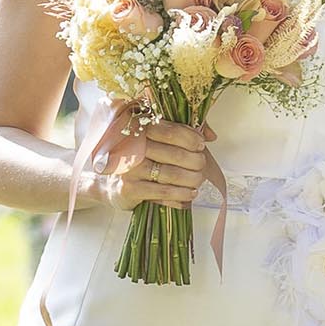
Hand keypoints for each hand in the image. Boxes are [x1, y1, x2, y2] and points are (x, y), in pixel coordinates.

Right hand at [97, 117, 213, 210]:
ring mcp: (130, 169)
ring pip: (172, 175)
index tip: (201, 145)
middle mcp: (133, 148)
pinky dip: (181, 195)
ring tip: (197, 182)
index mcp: (140, 130)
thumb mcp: (158, 142)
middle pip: (175, 154)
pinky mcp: (129, 189)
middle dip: (196, 162)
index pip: (171, 131)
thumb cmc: (141, 161)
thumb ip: (184, 133)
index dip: (191, 138)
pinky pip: (163, 193)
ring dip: (191, 180)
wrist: (112, 185)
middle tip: (201, 167)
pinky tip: (189, 195)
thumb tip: (212, 134)